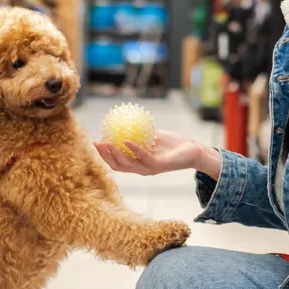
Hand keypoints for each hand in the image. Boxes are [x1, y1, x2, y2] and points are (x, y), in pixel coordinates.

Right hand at [95, 130, 216, 177]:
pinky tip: (126, 140)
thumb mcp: (152, 136)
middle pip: (118, 166)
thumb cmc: (172, 143)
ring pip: (128, 164)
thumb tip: (124, 119)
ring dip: (116, 154)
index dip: (105, 155)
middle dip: (105, 156)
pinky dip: (134, 149)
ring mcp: (150, 168)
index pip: (117, 163)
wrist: (191, 150)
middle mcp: (142, 169)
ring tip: (108, 143)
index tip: (96, 142)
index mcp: (138, 163)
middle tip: (98, 143)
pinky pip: (144, 157)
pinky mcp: (159, 165)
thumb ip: (140, 132)